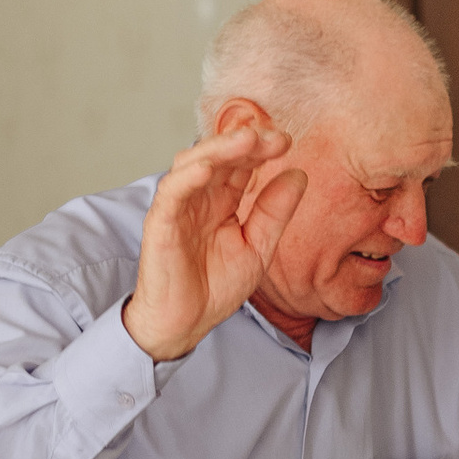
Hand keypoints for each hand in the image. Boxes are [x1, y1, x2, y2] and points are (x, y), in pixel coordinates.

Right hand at [122, 99, 306, 362]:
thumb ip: (275, 212)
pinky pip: (171, 193)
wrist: (186, 323)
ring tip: (246, 139)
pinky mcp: (160, 223)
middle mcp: (200, 196)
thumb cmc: (215, 286)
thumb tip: (299, 175)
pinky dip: (187, 178)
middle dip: (245, 141)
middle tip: (272, 136)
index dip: (261, 148)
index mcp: (223, 199)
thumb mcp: (257, 247)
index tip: (286, 141)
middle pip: (219, 156)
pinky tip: (208, 169)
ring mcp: (178, 206)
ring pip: (193, 164)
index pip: (241, 163)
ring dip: (219, 149)